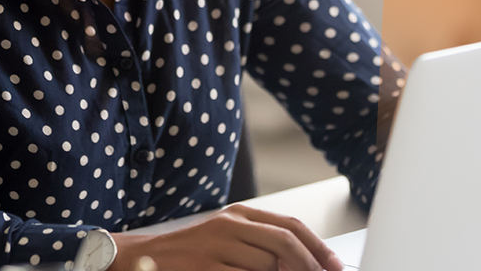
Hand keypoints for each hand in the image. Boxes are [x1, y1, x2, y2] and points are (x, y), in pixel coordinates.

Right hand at [109, 204, 343, 270]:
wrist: (144, 258)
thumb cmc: (192, 255)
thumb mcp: (229, 241)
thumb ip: (262, 247)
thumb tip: (304, 265)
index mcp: (240, 215)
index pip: (290, 227)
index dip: (318, 248)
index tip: (336, 267)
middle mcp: (229, 225)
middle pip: (284, 243)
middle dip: (308, 267)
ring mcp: (216, 246)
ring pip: (267, 266)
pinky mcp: (204, 267)